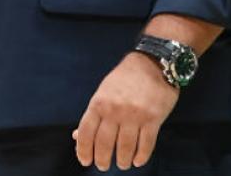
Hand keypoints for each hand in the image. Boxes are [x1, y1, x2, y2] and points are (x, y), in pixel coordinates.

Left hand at [74, 52, 178, 170]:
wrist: (152, 64)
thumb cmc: (124, 80)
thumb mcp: (103, 93)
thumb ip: (92, 115)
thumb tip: (76, 136)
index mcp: (99, 103)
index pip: (86, 132)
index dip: (83, 150)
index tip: (85, 161)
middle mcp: (115, 110)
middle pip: (104, 143)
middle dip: (102, 159)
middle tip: (103, 166)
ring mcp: (134, 115)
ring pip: (125, 147)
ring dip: (122, 160)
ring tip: (122, 164)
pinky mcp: (153, 118)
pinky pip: (145, 144)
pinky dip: (141, 156)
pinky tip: (137, 160)